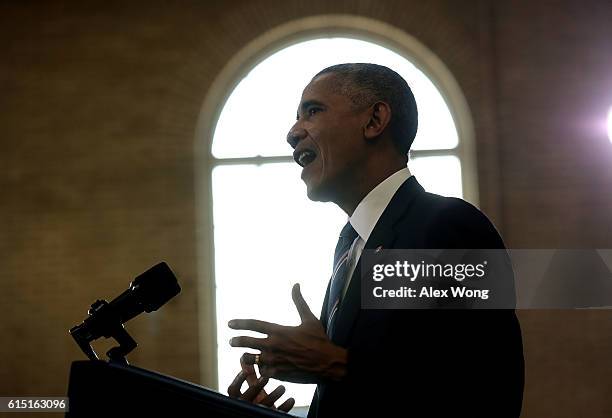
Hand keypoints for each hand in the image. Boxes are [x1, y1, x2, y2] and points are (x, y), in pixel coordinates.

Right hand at [227, 353, 294, 411]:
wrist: (264, 415)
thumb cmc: (259, 399)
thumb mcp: (252, 389)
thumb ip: (249, 376)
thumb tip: (245, 356)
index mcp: (239, 398)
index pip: (233, 389)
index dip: (239, 379)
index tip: (247, 370)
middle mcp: (246, 405)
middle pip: (248, 396)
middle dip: (257, 386)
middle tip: (266, 377)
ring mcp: (257, 412)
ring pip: (262, 405)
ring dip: (273, 394)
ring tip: (282, 387)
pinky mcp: (269, 417)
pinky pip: (276, 413)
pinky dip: (284, 406)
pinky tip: (291, 399)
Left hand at [229, 283, 347, 382]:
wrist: (328, 363)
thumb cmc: (319, 340)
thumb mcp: (309, 319)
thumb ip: (299, 302)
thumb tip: (296, 285)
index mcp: (279, 331)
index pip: (254, 325)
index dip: (240, 323)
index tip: (230, 324)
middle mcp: (273, 345)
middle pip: (247, 343)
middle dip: (237, 341)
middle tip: (232, 341)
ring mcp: (274, 361)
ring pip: (250, 359)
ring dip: (246, 357)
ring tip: (245, 356)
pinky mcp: (277, 374)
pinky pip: (261, 372)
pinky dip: (260, 370)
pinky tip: (261, 368)